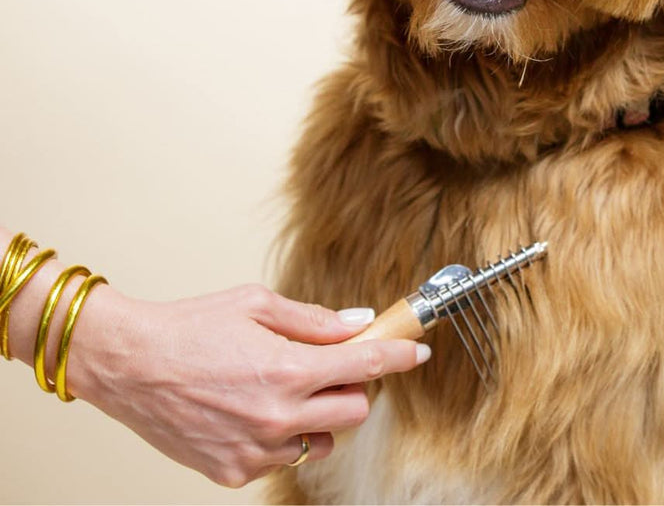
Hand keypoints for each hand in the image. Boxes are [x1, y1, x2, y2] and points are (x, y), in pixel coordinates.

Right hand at [65, 283, 428, 486]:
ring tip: (283, 390)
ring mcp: (256, 450)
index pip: (366, 366)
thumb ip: (314, 319)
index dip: (399, 356)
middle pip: (354, 412)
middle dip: (351, 387)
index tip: (418, 350)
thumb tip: (358, 323)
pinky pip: (282, 458)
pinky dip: (280, 437)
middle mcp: (278, 415)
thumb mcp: (257, 304)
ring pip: (321, 441)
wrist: (129, 364)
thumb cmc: (191, 326)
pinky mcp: (234, 472)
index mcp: (289, 368)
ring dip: (317, 417)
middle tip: (329, 366)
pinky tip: (252, 411)